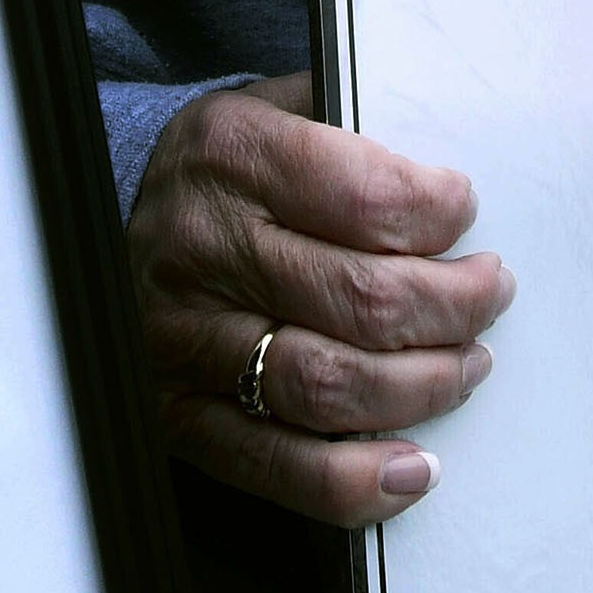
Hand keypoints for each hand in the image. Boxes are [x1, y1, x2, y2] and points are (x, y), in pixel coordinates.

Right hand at [128, 77, 510, 527]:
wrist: (102, 235)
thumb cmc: (225, 178)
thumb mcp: (273, 112)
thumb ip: (355, 126)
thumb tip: (453, 178)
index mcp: (232, 154)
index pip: (368, 197)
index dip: (441, 215)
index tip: (466, 216)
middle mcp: (203, 247)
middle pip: (365, 298)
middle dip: (456, 305)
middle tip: (489, 295)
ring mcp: (188, 340)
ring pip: (333, 385)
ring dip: (426, 386)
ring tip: (467, 364)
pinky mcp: (181, 415)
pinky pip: (280, 465)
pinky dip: (359, 479)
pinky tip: (414, 466)